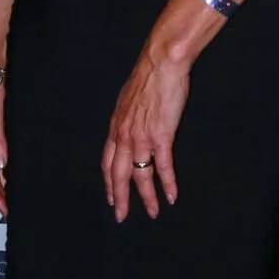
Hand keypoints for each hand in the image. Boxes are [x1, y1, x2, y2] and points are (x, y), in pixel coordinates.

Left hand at [102, 46, 190, 222]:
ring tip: (153, 213)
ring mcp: (142, 136)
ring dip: (147, 197)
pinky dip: (168, 184)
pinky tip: (172, 196)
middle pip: (118, 174)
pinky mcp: (161, 135)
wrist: (161, 62)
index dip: (108, 182)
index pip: (107, 162)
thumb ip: (128, 117)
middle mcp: (124, 134)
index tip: (111, 197)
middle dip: (121, 198)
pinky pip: (163, 166)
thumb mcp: (129, 99)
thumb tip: (130, 124)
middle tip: (122, 216)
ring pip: (140, 175)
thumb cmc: (148, 76)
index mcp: (116, 126)